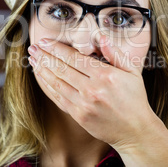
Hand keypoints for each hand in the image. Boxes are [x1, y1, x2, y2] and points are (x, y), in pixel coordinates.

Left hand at [27, 34, 154, 150]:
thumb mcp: (132, 71)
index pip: (74, 57)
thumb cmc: (134, 98)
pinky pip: (58, 98)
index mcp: (105, 75)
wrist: (135, 130)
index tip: (44, 41)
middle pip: (61, 68)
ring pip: (57, 83)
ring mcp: (84, 104)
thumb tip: (101, 37)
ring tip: (32, 59)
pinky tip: (41, 77)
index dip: (56, 48)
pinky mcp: (78, 116)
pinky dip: (47, 86)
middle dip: (44, 56)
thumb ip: (115, 53)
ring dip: (42, 69)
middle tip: (33, 47)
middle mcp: (92, 89)